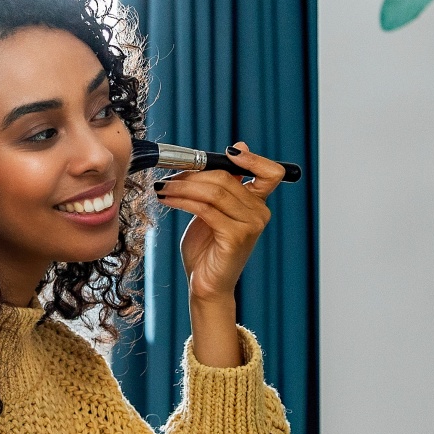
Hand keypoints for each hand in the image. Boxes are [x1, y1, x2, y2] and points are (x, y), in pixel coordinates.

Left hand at [154, 142, 285, 366]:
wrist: (205, 285)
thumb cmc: (207, 249)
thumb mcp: (212, 211)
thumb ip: (221, 185)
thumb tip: (236, 148)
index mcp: (258, 204)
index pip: (270, 173)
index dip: (253, 159)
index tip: (229, 152)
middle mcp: (259, 213)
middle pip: (226, 178)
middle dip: (193, 173)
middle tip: (169, 175)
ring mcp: (250, 226)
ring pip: (214, 191)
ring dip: (183, 186)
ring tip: (163, 187)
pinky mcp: (235, 237)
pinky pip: (205, 209)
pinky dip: (182, 200)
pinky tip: (167, 200)